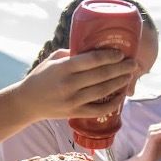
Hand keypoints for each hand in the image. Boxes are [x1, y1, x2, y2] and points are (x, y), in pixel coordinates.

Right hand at [18, 49, 136, 120]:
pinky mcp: (75, 113)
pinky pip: (98, 110)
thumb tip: (93, 47)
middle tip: (134, 63)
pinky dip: (112, 104)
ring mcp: (73, 100)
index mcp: (63, 68)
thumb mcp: (52, 59)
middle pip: (102, 75)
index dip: (109, 56)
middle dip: (121, 69)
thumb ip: (71, 53)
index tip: (120, 54)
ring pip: (103, 91)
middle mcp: (69, 84)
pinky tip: (121, 97)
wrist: (27, 102)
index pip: (92, 60)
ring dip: (119, 83)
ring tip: (129, 76)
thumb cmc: (40, 77)